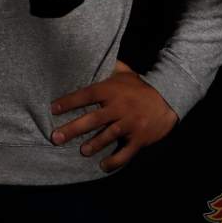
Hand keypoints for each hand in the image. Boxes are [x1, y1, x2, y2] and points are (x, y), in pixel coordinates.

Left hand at [50, 60, 177, 172]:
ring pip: (109, 135)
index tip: (53, 109)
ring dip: (94, 144)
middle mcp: (120, 107)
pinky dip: (115, 160)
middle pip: (93, 119)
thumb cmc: (141, 87)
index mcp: (112, 90)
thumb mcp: (125, 73)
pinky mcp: (140, 137)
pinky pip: (126, 152)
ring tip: (82, 151)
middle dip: (73, 129)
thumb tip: (92, 57)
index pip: (87, 95)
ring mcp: (131, 123)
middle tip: (56, 138)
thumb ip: (109, 68)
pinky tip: (104, 166)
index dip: (70, 101)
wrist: (168, 98)